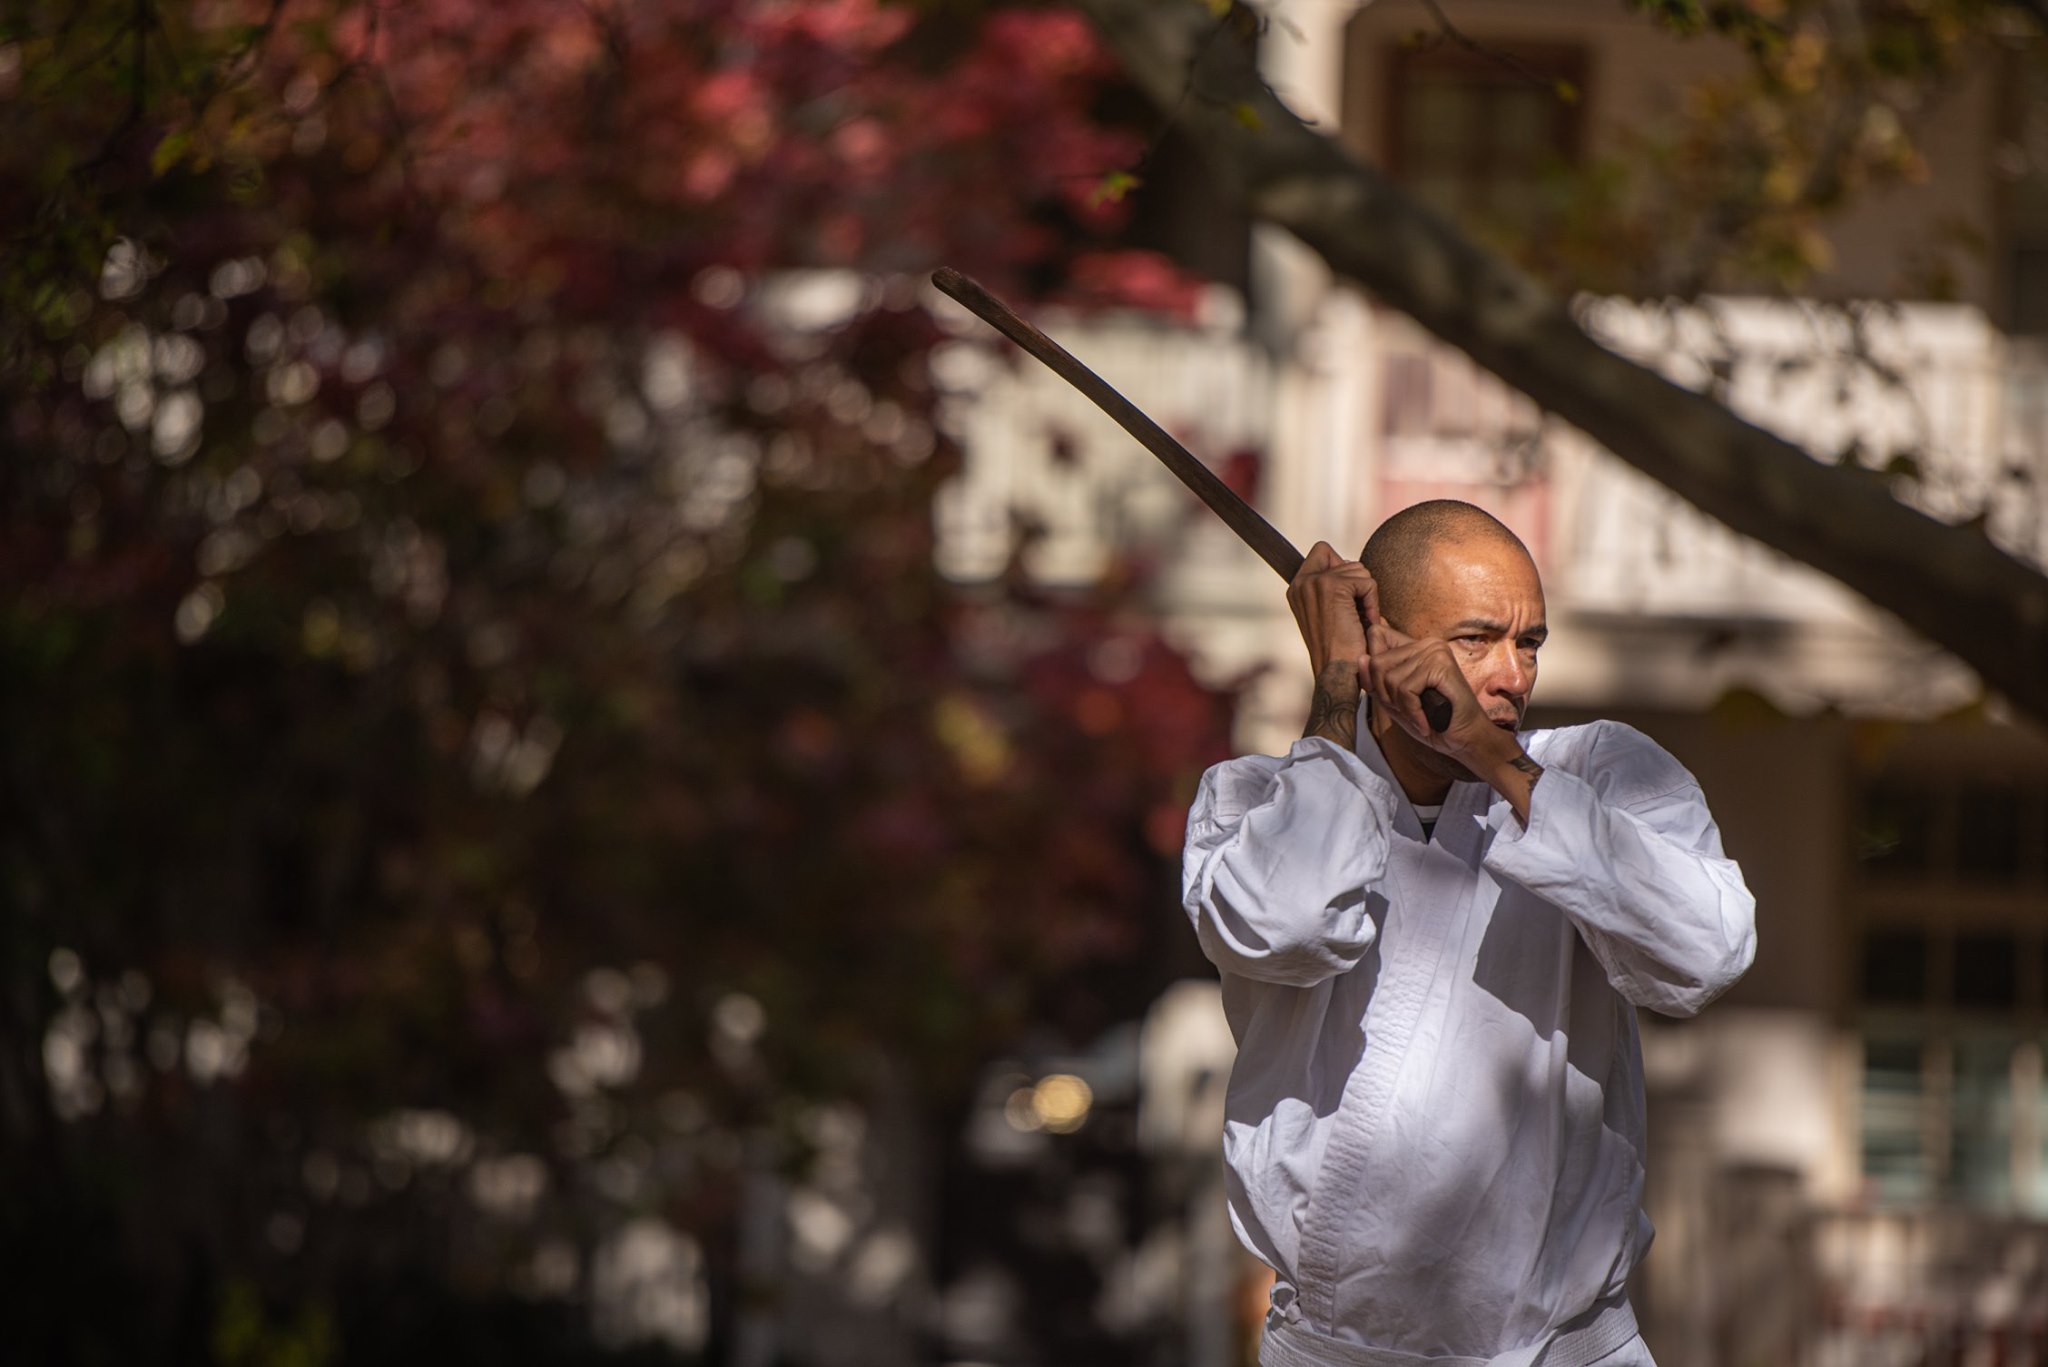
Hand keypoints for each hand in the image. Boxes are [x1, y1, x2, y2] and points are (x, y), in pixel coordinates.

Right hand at [1287, 542, 1378, 685]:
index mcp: (1296, 589)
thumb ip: (1329, 590)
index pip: (1322, 552)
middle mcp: (1301, 582)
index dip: (1342, 569)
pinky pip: (1367, 582)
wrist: (1336, 674)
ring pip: (1358, 569)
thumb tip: (1349, 565)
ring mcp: (1315, 582)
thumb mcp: (1327, 615)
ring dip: (1366, 596)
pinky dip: (1373, 603)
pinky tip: (1365, 623)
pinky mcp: (1332, 586)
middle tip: (1355, 611)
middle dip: (1356, 583)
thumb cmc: (1338, 652)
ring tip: (1359, 621)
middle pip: (1343, 558)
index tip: (1348, 597)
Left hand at [1363, 620, 1510, 763]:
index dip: (1371, 670)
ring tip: (1418, 716)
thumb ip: (1375, 681)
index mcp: (1415, 646)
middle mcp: (1426, 643)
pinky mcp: (1441, 666)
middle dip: (1384, 694)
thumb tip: (1360, 658)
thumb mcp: (1393, 702)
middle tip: (1406, 711)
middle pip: (1376, 661)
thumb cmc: (1431, 721)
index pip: (1375, 636)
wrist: (1465, 739)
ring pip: (1389, 678)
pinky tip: (1424, 721)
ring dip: (1400, 706)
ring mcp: (1435, 652)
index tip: (1389, 695)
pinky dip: (1411, 712)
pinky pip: (1406, 689)